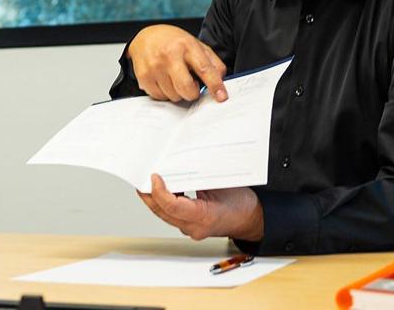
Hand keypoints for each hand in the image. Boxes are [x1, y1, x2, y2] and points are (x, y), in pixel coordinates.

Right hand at [127, 25, 227, 102]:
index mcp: (187, 45)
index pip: (204, 68)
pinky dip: (165, 93)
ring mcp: (154, 66)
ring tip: (174, 78)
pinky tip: (164, 80)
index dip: (215, 85)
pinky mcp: (143, 76)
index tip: (222, 97)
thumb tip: (221, 80)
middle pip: (186, 88)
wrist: (145, 38)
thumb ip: (212, 62)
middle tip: (192, 85)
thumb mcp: (196, 45)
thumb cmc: (174, 43)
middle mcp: (169, 55)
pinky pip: (160, 97)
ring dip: (178, 92)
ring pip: (174, 96)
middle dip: (192, 93)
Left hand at [136, 174, 261, 240]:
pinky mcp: (189, 226)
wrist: (252, 220)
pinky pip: (170, 214)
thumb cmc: (243, 204)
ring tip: (149, 180)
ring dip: (154, 197)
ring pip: (163, 214)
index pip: (172, 207)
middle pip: (162, 211)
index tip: (154, 176)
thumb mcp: (222, 184)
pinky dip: (164, 200)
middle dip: (149, 194)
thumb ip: (200, 177)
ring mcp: (190, 229)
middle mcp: (194, 227)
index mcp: (204, 218)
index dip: (159, 191)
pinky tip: (164, 187)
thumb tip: (179, 164)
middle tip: (141, 177)